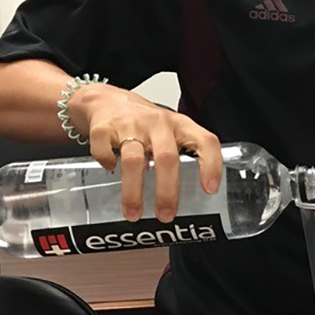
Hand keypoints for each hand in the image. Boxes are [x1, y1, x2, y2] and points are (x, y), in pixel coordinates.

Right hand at [69, 83, 221, 221]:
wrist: (109, 100)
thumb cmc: (146, 123)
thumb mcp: (172, 133)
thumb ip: (184, 157)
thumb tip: (195, 197)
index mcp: (181, 126)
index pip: (205, 142)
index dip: (211, 165)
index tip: (210, 189)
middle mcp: (158, 124)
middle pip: (167, 158)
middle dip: (167, 191)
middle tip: (166, 214)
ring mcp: (130, 125)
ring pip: (134, 160)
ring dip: (133, 192)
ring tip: (134, 213)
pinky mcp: (103, 127)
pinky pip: (104, 150)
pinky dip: (107, 163)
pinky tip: (110, 171)